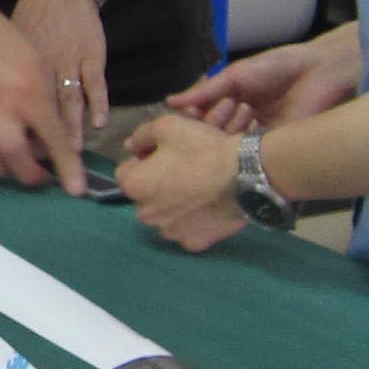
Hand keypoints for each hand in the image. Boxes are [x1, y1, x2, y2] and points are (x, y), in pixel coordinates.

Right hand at [0, 0, 83, 194]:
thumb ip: (45, 103)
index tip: (76, 190)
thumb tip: (51, 137)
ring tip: (11, 165)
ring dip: (4, 171)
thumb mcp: (38, 66)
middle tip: (39, 176)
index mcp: (30, 96)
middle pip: (19, 160)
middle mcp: (3, 111)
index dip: (68, 168)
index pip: (55, 141)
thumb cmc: (5, 43)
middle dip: (33, 176)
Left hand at [11, 0, 110, 160]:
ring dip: (73, 128)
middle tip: (49, 164)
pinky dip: (99, 104)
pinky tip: (99, 122)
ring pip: (70, 101)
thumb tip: (1, 117)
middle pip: (44, 110)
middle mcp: (43, 69)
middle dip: (47, 139)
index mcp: (20, 70)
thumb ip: (7, 80)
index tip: (25, 158)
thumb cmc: (32, 19)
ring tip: (74, 150)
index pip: (20, 108)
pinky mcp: (91, 54)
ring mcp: (69, 62)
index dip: (23, 134)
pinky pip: (95, 83)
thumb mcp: (9, 49)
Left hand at [120, 114, 246, 251]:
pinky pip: (186, 231)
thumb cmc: (201, 148)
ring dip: (172, 206)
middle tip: (182, 170)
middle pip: (144, 196)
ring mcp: (170, 232)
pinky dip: (192, 222)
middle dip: (156, 185)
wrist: (243, 173)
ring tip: (196, 190)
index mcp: (134, 186)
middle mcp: (146, 214)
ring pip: (164, 216)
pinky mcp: (193, 243)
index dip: (143, 160)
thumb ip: (141, 136)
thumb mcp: (167, 126)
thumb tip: (132, 147)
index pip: (125, 172)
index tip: (163, 154)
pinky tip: (206, 208)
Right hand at [169, 25, 362, 134]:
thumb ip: (204, 91)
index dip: (190, 121)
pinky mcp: (273, 146)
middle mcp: (238, 123)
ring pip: (229, 145)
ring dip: (228, 134)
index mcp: (227, 104)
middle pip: (212, 136)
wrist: (317, 72)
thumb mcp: (235, 75)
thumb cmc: (276, 67)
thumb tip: (169, 101)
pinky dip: (247, 143)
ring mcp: (255, 137)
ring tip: (241, 113)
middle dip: (209, 128)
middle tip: (217, 115)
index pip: (199, 119)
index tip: (185, 119)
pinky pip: (251, 152)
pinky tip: (251, 130)